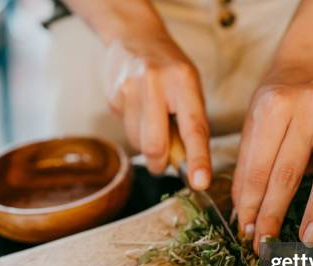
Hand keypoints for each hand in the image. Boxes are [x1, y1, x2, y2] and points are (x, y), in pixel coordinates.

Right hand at [105, 34, 210, 189]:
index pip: (193, 128)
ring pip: (138, 142)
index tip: (200, 182)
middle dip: (160, 163)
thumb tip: (188, 164)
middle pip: (155, 145)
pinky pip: (125, 130)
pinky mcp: (113, 97)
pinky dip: (134, 130)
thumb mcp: (190, 87)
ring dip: (147, 145)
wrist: (135, 37)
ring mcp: (130, 89)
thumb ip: (191, 122)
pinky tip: (138, 110)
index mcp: (184, 81)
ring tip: (153, 121)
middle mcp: (155, 83)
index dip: (197, 159)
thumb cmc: (170, 69)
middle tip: (164, 162)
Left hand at [232, 66, 312, 250]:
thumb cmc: (274, 101)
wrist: (306, 62)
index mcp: (270, 108)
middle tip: (266, 247)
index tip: (246, 233)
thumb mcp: (252, 123)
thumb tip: (245, 216)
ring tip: (307, 239)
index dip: (250, 203)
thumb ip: (249, 164)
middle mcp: (303, 107)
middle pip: (286, 171)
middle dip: (273, 214)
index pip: (257, 167)